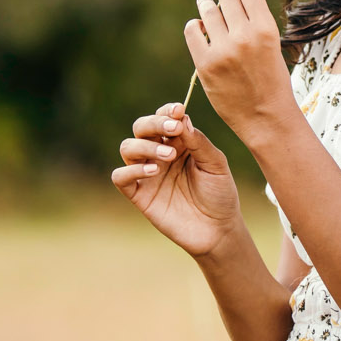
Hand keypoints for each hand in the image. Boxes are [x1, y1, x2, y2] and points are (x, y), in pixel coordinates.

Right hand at [110, 101, 242, 256]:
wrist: (218, 230)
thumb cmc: (219, 194)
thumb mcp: (216, 164)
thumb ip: (198, 142)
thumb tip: (182, 119)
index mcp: (178, 143)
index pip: (164, 118)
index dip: (167, 111)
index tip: (179, 110)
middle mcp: (159, 154)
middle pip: (141, 127)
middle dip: (154, 123)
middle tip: (173, 129)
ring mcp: (147, 174)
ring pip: (128, 148)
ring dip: (145, 146)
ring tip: (169, 157)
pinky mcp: (139, 195)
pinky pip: (121, 177)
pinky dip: (131, 170)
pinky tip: (153, 171)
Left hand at [188, 0, 295, 138]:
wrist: (265, 117)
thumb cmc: (272, 83)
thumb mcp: (272, 48)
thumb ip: (255, 25)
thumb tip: (234, 0)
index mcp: (266, 29)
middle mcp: (245, 35)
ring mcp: (223, 50)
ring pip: (209, 12)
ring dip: (206, 2)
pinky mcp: (206, 64)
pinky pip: (193, 32)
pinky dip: (195, 25)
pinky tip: (198, 25)